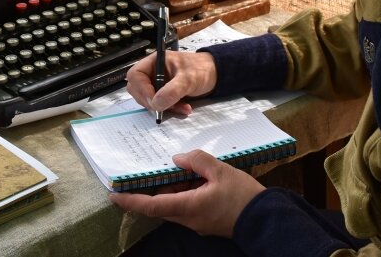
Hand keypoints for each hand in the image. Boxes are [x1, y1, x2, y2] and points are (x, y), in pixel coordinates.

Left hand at [109, 150, 264, 237]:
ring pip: (173, 206)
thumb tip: (178, 158)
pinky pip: (186, 206)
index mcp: (188, 207)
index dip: (131, 201)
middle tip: (139, 175)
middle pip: (160, 206)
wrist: (266, 219)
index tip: (115, 195)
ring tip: (172, 170)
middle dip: (149, 191)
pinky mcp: (205, 221)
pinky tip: (189, 178)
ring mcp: (197, 222)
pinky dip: (182, 193)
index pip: (152, 206)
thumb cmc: (244, 197)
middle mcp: (189, 219)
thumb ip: (197, 161)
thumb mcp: (221, 171)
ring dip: (169, 190)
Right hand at [126, 51, 216, 115]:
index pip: (135, 75)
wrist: (216, 75)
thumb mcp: (188, 79)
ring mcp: (157, 83)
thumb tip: (156, 104)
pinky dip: (169, 109)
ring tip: (181, 107)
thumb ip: (172, 90)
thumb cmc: (201, 69)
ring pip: (148, 99)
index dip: (141, 89)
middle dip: (150, 101)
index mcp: (155, 61)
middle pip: (137, 89)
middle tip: (163, 108)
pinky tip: (184, 108)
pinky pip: (159, 105)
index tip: (154, 100)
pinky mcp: (163, 94)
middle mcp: (152, 72)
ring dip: (162, 107)